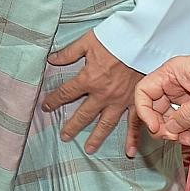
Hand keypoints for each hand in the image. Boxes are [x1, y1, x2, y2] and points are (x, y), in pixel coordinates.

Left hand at [43, 30, 141, 154]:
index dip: (54, 100)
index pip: (66, 93)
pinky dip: (133, 138)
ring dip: (96, 137)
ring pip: (106, 123)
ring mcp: (120, 100)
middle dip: (72, 126)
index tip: (46, 107)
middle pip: (84, 114)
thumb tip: (51, 60)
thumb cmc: (116, 38)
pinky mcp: (136, 101)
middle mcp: (103, 94)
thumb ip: (69, 52)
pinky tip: (129, 152)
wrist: (143, 39)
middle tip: (64, 136)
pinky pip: (134, 123)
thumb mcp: (88, 40)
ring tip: (89, 149)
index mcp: (90, 79)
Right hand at [128, 52, 189, 154]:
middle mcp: (174, 82)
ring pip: (167, 117)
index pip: (143, 91)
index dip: (144, 111)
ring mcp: (183, 93)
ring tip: (188, 138)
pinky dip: (184, 131)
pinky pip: (180, 120)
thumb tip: (170, 130)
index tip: (155, 128)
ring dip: (174, 131)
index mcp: (172, 72)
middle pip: (153, 107)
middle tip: (173, 137)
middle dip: (161, 125)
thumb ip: (185, 114)